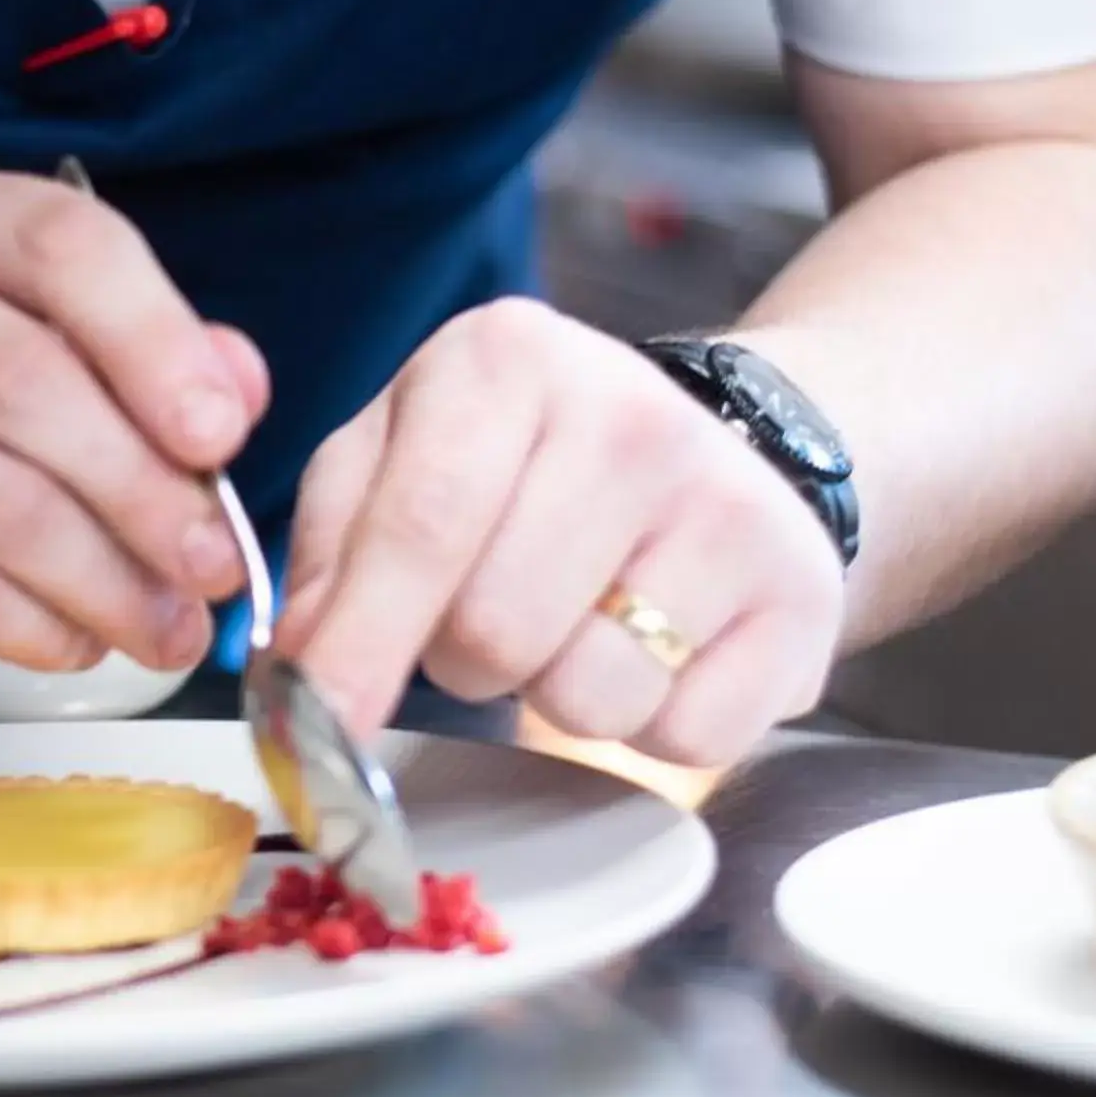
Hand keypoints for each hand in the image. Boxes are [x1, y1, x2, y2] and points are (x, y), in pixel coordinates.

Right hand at [0, 159, 267, 710]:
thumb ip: (144, 360)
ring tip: (168, 627)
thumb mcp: (36, 363)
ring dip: (110, 580)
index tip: (222, 434)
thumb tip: (238, 386)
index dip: (158, 339)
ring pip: (1, 503)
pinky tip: (78, 642)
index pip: (64, 243)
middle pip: (33, 383)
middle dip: (149, 489)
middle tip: (216, 566)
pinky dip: (39, 628)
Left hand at [280, 300, 842, 767]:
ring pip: (587, 696)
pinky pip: (683, 737)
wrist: (726, 451)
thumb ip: (335, 548)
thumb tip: (297, 671)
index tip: (319, 733)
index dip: (359, 648)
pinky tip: (661, 648)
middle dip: (465, 660)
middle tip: (494, 613)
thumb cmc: (529, 462)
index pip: (419, 528)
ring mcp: (727, 506)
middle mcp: (628, 415)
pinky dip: (653, 725)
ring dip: (560, 695)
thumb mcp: (404, 451)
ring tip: (583, 620)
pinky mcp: (797, 599)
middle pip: (494, 629)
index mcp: (508, 358)